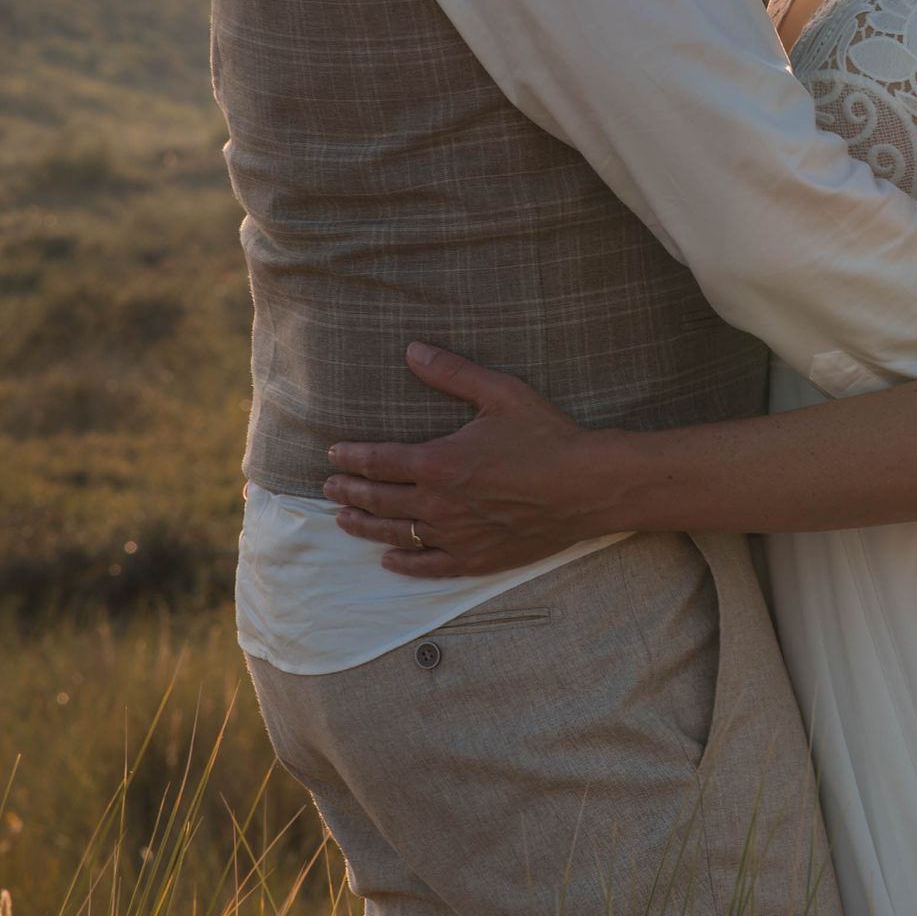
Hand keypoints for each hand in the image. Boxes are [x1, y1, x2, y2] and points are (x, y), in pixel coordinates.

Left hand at [324, 344, 604, 575]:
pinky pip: (430, 566)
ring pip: (397, 534)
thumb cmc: (547, 437)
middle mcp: (439, 503)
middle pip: (379, 500)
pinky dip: (404, 563)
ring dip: (365, 526)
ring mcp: (457, 535)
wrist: (588, 487)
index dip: (351, 459)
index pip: (378, 462)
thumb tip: (413, 350)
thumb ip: (452, 372)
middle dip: (348, 493)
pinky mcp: (477, 558)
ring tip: (343, 520)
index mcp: (439, 462)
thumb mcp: (500, 393)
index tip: (333, 455)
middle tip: (328, 489)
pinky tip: (388, 559)